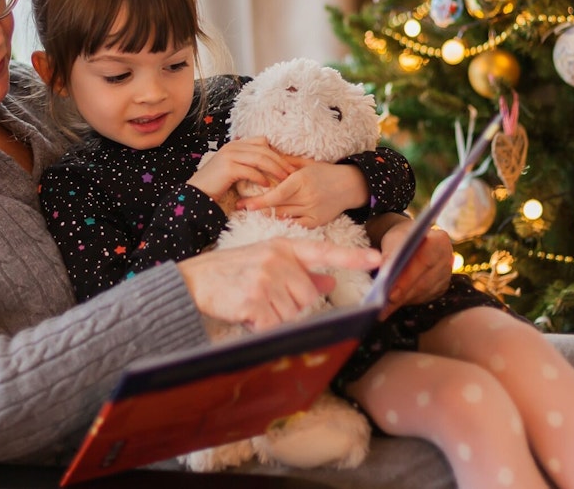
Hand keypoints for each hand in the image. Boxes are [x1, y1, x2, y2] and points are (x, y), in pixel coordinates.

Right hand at [177, 239, 382, 330]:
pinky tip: (246, 314)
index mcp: (283, 246)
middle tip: (265, 298)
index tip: (378, 260)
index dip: (352, 258)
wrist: (194, 281)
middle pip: (309, 296)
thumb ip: (300, 270)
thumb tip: (330, 279)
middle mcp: (277, 259)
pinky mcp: (254, 300)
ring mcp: (265, 279)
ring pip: (292, 313)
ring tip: (252, 303)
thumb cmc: (232, 272)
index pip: (323, 251)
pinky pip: (274, 325)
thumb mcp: (267, 261)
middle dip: (291, 305)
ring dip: (275, 317)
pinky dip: (261, 327)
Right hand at [188, 137, 293, 202]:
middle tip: (292, 172)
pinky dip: (261, 177)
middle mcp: (232, 147)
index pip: (261, 141)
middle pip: (264, 149)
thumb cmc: (216, 184)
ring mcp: (229, 155)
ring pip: (260, 158)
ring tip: (285, 178)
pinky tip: (267, 185)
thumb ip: (247, 163)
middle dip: (280, 160)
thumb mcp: (233, 169)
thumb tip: (269, 166)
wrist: (196, 194)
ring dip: (275, 168)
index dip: (276, 152)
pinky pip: (250, 170)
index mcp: (235, 145)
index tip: (287, 164)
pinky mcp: (228, 168)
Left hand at [234, 159, 367, 228]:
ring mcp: (312, 211)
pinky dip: (285, 222)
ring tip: (256, 212)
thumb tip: (264, 156)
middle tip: (242, 207)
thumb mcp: (306, 163)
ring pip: (284, 216)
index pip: (276, 194)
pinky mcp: (317, 221)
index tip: (243, 203)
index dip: (259, 201)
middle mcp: (307, 197)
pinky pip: (295, 225)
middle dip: (259, 208)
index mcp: (302, 180)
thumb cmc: (325, 172)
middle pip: (277, 207)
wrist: (350, 185)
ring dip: (270, 215)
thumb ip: (285, 161)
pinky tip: (275, 219)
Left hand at [377, 219, 452, 318]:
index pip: (424, 262)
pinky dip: (407, 302)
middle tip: (383, 305)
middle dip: (402, 294)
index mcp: (439, 241)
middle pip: (424, 281)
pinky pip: (425, 298)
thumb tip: (385, 272)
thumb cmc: (402, 239)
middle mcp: (447, 258)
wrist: (412, 242)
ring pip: (424, 292)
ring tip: (383, 309)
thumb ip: (389, 254)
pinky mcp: (442, 287)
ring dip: (403, 301)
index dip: (407, 279)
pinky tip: (393, 306)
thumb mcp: (393, 240)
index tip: (390, 292)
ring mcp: (446, 275)